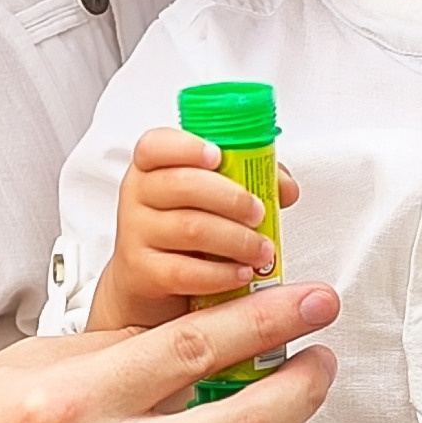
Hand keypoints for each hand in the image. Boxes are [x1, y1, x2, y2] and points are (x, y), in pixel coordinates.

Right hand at [0, 281, 339, 422]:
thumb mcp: (15, 375)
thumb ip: (101, 357)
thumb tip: (177, 343)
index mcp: (71, 403)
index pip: (195, 346)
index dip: (267, 320)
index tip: (313, 300)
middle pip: (244, 421)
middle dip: (303, 382)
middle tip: (328, 353)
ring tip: (281, 402)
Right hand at [90, 126, 299, 332]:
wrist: (151, 278)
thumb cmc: (188, 225)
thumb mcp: (213, 195)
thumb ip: (250, 179)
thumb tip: (285, 189)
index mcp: (154, 165)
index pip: (157, 145)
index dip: (187, 147)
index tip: (218, 156)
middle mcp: (139, 194)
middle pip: (182, 185)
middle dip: (231, 199)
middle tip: (259, 213)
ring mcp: (136, 233)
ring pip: (189, 229)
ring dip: (236, 239)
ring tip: (260, 249)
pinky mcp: (141, 272)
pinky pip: (183, 272)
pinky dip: (220, 274)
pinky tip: (240, 273)